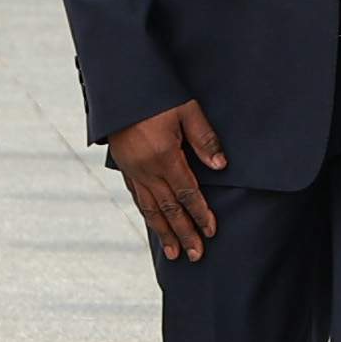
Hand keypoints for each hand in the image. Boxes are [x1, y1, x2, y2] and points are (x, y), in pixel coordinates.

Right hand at [109, 100, 226, 261]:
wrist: (119, 85)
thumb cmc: (156, 93)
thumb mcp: (186, 109)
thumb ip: (204, 139)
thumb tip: (221, 166)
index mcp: (164, 157)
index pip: (187, 194)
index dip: (200, 214)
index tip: (211, 232)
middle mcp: (146, 168)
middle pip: (168, 208)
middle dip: (184, 233)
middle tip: (196, 256)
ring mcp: (132, 169)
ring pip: (149, 207)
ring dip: (163, 231)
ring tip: (174, 252)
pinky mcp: (124, 165)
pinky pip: (137, 196)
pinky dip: (146, 213)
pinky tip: (153, 223)